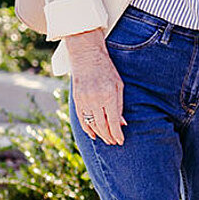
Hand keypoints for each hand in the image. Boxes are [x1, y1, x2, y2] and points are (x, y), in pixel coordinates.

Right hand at [65, 29, 124, 144]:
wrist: (86, 56)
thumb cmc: (107, 70)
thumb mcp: (118, 85)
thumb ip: (119, 105)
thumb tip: (122, 123)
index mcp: (108, 96)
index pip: (113, 122)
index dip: (117, 134)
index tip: (121, 141)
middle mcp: (95, 100)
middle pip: (102, 126)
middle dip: (109, 136)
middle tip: (114, 142)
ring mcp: (84, 100)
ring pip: (91, 124)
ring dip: (99, 134)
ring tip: (106, 139)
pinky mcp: (76, 100)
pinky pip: (81, 119)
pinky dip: (87, 128)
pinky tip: (93, 134)